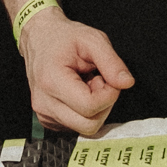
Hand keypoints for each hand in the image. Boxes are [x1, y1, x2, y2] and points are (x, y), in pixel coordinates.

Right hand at [18, 7, 134, 136]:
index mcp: (52, 81)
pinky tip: (80, 92)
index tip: (108, 78)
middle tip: (99, 81)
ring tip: (88, 84)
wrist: (39, 39)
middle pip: (89, 125)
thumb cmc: (63, 38)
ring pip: (85, 128)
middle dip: (103, 104)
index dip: (108, 94)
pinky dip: (84, 112)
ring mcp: (44, 114)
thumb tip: (126, 83)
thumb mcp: (92, 39)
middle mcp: (44, 103)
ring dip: (95, 108)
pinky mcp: (47, 120)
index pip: (90, 107)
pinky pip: (76, 126)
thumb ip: (111, 62)